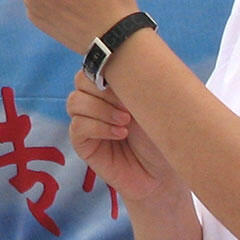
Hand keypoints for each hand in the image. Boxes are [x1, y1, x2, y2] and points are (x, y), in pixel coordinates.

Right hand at [66, 73, 180, 203]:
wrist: (164, 174)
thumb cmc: (164, 138)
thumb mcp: (155, 105)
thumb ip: (138, 83)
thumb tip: (124, 66)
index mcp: (113, 87)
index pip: (95, 65)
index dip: (107, 71)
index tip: (130, 84)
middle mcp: (97, 102)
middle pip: (81, 80)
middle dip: (104, 91)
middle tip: (129, 107)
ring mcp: (87, 122)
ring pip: (75, 101)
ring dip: (101, 109)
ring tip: (125, 122)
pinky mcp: (83, 143)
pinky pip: (78, 126)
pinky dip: (98, 127)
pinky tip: (120, 134)